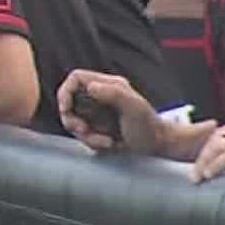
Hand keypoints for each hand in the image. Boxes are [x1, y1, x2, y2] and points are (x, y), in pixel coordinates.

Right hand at [55, 70, 177, 155]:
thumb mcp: (134, 108)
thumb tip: (90, 86)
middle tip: (83, 131)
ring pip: (75, 121)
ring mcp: (98, 112)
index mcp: (108, 85)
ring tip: (105, 142)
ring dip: (85, 135)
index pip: (76, 79)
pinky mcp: (98, 127)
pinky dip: (92, 142)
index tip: (66, 109)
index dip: (65, 92)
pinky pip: (83, 134)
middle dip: (72, 119)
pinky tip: (109, 144)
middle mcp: (100, 96)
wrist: (158, 145)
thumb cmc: (149, 126)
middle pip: (69, 102)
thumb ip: (113, 94)